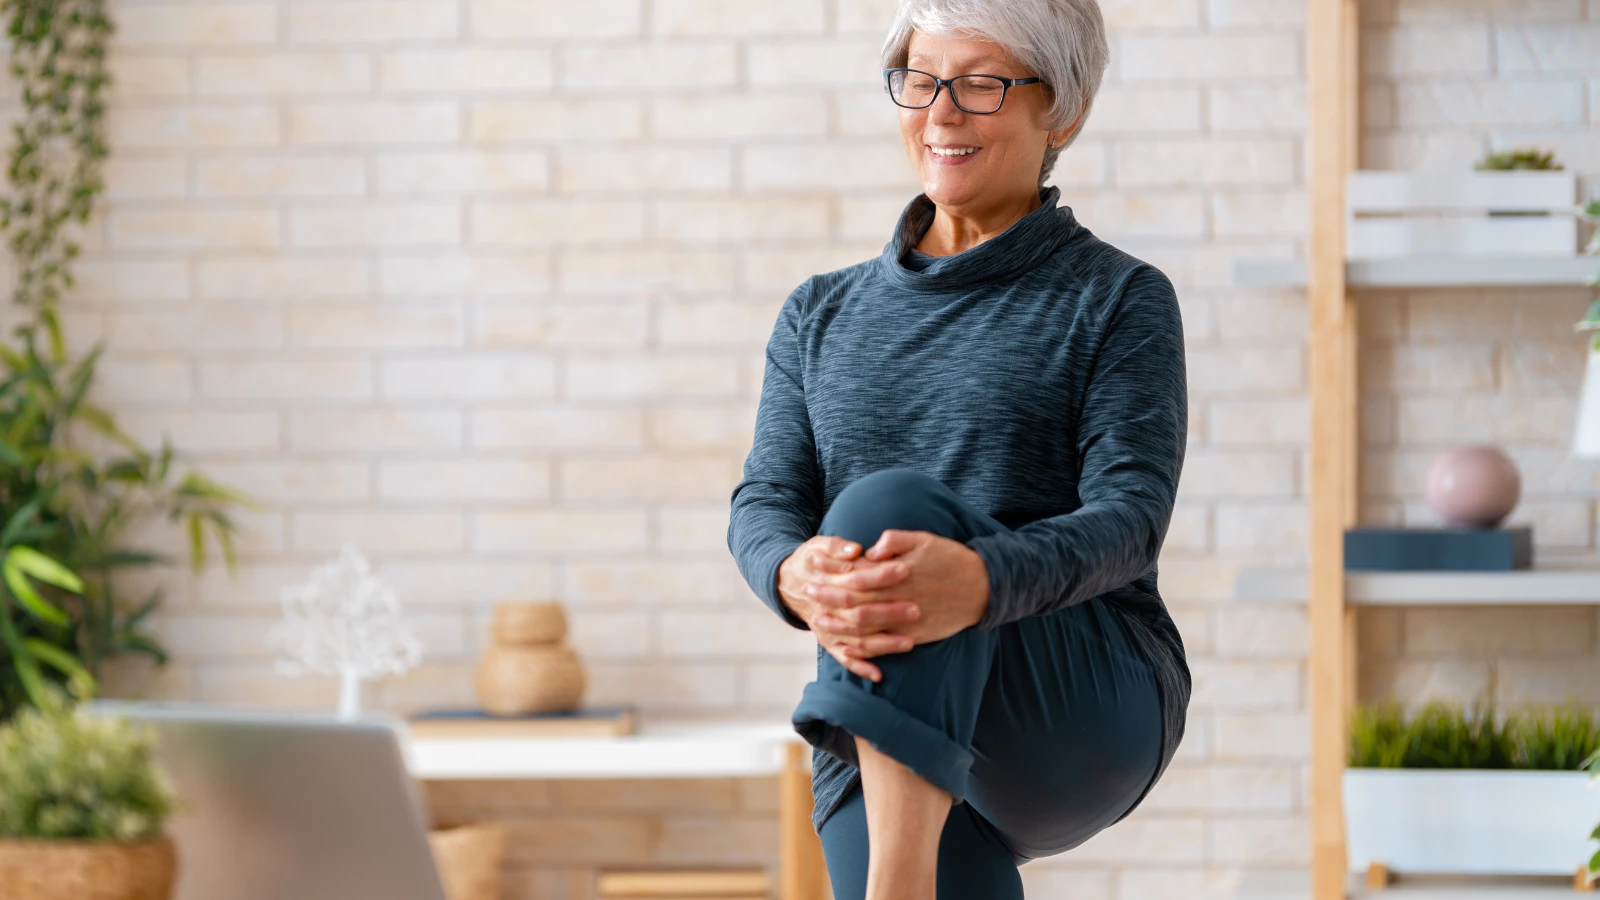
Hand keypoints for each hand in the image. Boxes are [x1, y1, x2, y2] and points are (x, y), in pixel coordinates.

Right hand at [778, 535, 919, 681]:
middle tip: (916, 609)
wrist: (790, 583)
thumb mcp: (819, 545)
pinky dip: (860, 668)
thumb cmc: (813, 560)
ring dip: (882, 643)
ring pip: (856, 640)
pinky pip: (844, 659)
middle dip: (889, 612)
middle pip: (860, 613)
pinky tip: (878, 675)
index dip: (881, 574)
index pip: (857, 579)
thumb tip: (855, 550)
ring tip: (909, 642)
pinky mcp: (829, 642)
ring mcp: (828, 629)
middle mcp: (827, 609)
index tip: (905, 569)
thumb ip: (837, 546)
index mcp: (827, 582)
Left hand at [811, 529, 988, 647]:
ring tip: (817, 621)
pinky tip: (846, 648)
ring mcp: (905, 620)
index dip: (833, 569)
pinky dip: (863, 650)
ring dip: (838, 624)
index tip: (813, 563)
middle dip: (828, 596)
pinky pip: (884, 646)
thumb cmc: (951, 559)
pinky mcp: (914, 636)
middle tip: (807, 591)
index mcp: (897, 573)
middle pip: (854, 600)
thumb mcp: (925, 540)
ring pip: (865, 627)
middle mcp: (898, 598)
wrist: (983, 588)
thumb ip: (895, 541)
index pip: (856, 572)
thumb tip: (871, 548)